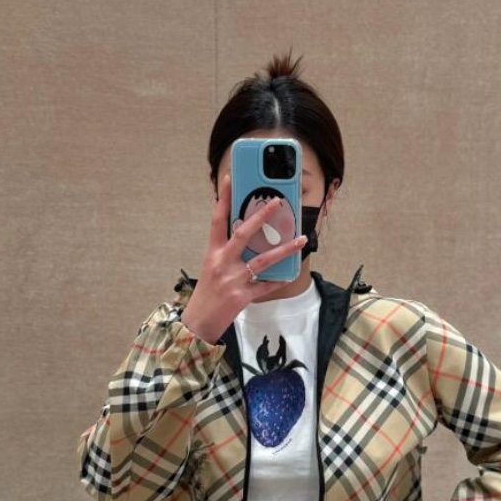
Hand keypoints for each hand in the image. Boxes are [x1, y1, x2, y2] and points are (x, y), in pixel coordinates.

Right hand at [180, 172, 307, 343]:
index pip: (217, 219)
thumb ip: (227, 251)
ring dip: (285, 248)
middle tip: (277, 201)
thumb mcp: (211, 267)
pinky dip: (278, 280)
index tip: (231, 178)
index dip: (223, 198)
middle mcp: (221, 263)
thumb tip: (250, 235)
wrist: (199, 322)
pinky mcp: (242, 297)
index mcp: (212, 252)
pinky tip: (290, 273)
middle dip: (261, 216)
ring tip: (301, 239)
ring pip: (263, 260)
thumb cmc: (207, 293)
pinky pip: (266, 286)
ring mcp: (232, 280)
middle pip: (243, 233)